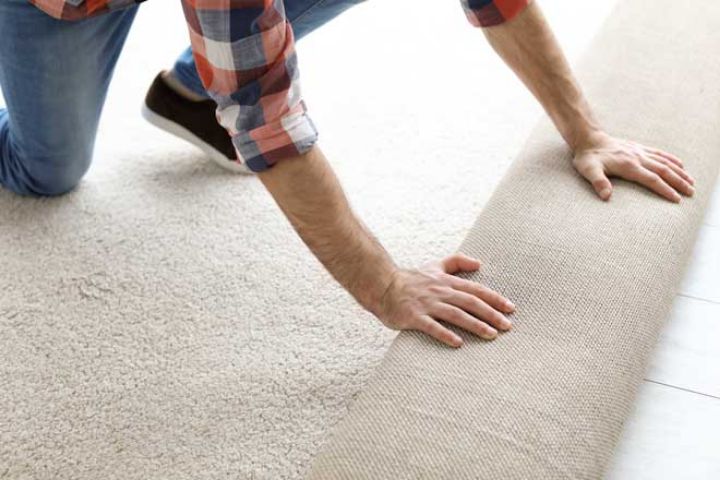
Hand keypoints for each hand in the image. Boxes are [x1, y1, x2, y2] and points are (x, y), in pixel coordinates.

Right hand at [374, 254, 513, 347]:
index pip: (475, 290)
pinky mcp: (414, 317)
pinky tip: (458, 343)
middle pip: (470, 302)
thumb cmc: (410, 279)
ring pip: (455, 314)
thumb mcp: (435, 265)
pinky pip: (431, 326)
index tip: (510, 308)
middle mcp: (440, 292)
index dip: (494, 298)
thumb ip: (456, 262)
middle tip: (507, 326)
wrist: (382, 285)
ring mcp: (427, 304)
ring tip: (491, 335)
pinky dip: (445, 334)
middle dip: (491, 314)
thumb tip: (480, 262)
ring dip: (475, 324)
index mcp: (446, 282)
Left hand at [572, 132, 694, 201]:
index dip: (665, 190)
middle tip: (691, 193)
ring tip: (691, 181)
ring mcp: (639, 152)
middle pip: (664, 171)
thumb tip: (606, 196)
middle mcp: (638, 157)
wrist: (588, 139)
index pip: (652, 180)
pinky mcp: (638, 148)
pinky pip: (659, 154)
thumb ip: (598, 182)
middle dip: (679, 182)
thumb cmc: (587, 157)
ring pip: (665, 162)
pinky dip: (671, 159)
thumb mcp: (588, 171)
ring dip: (679, 172)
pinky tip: (680, 164)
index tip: (677, 199)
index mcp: (629, 165)